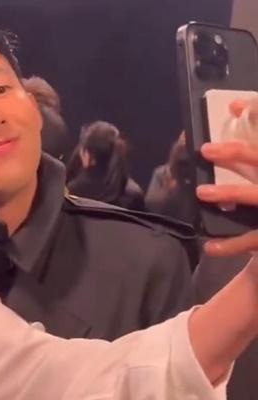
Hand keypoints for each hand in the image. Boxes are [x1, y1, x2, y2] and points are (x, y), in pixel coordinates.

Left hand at [196, 99, 257, 256]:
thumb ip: (257, 129)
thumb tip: (236, 106)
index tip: (236, 106)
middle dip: (238, 153)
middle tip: (206, 149)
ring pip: (257, 196)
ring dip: (231, 192)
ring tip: (203, 191)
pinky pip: (253, 239)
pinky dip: (231, 244)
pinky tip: (209, 246)